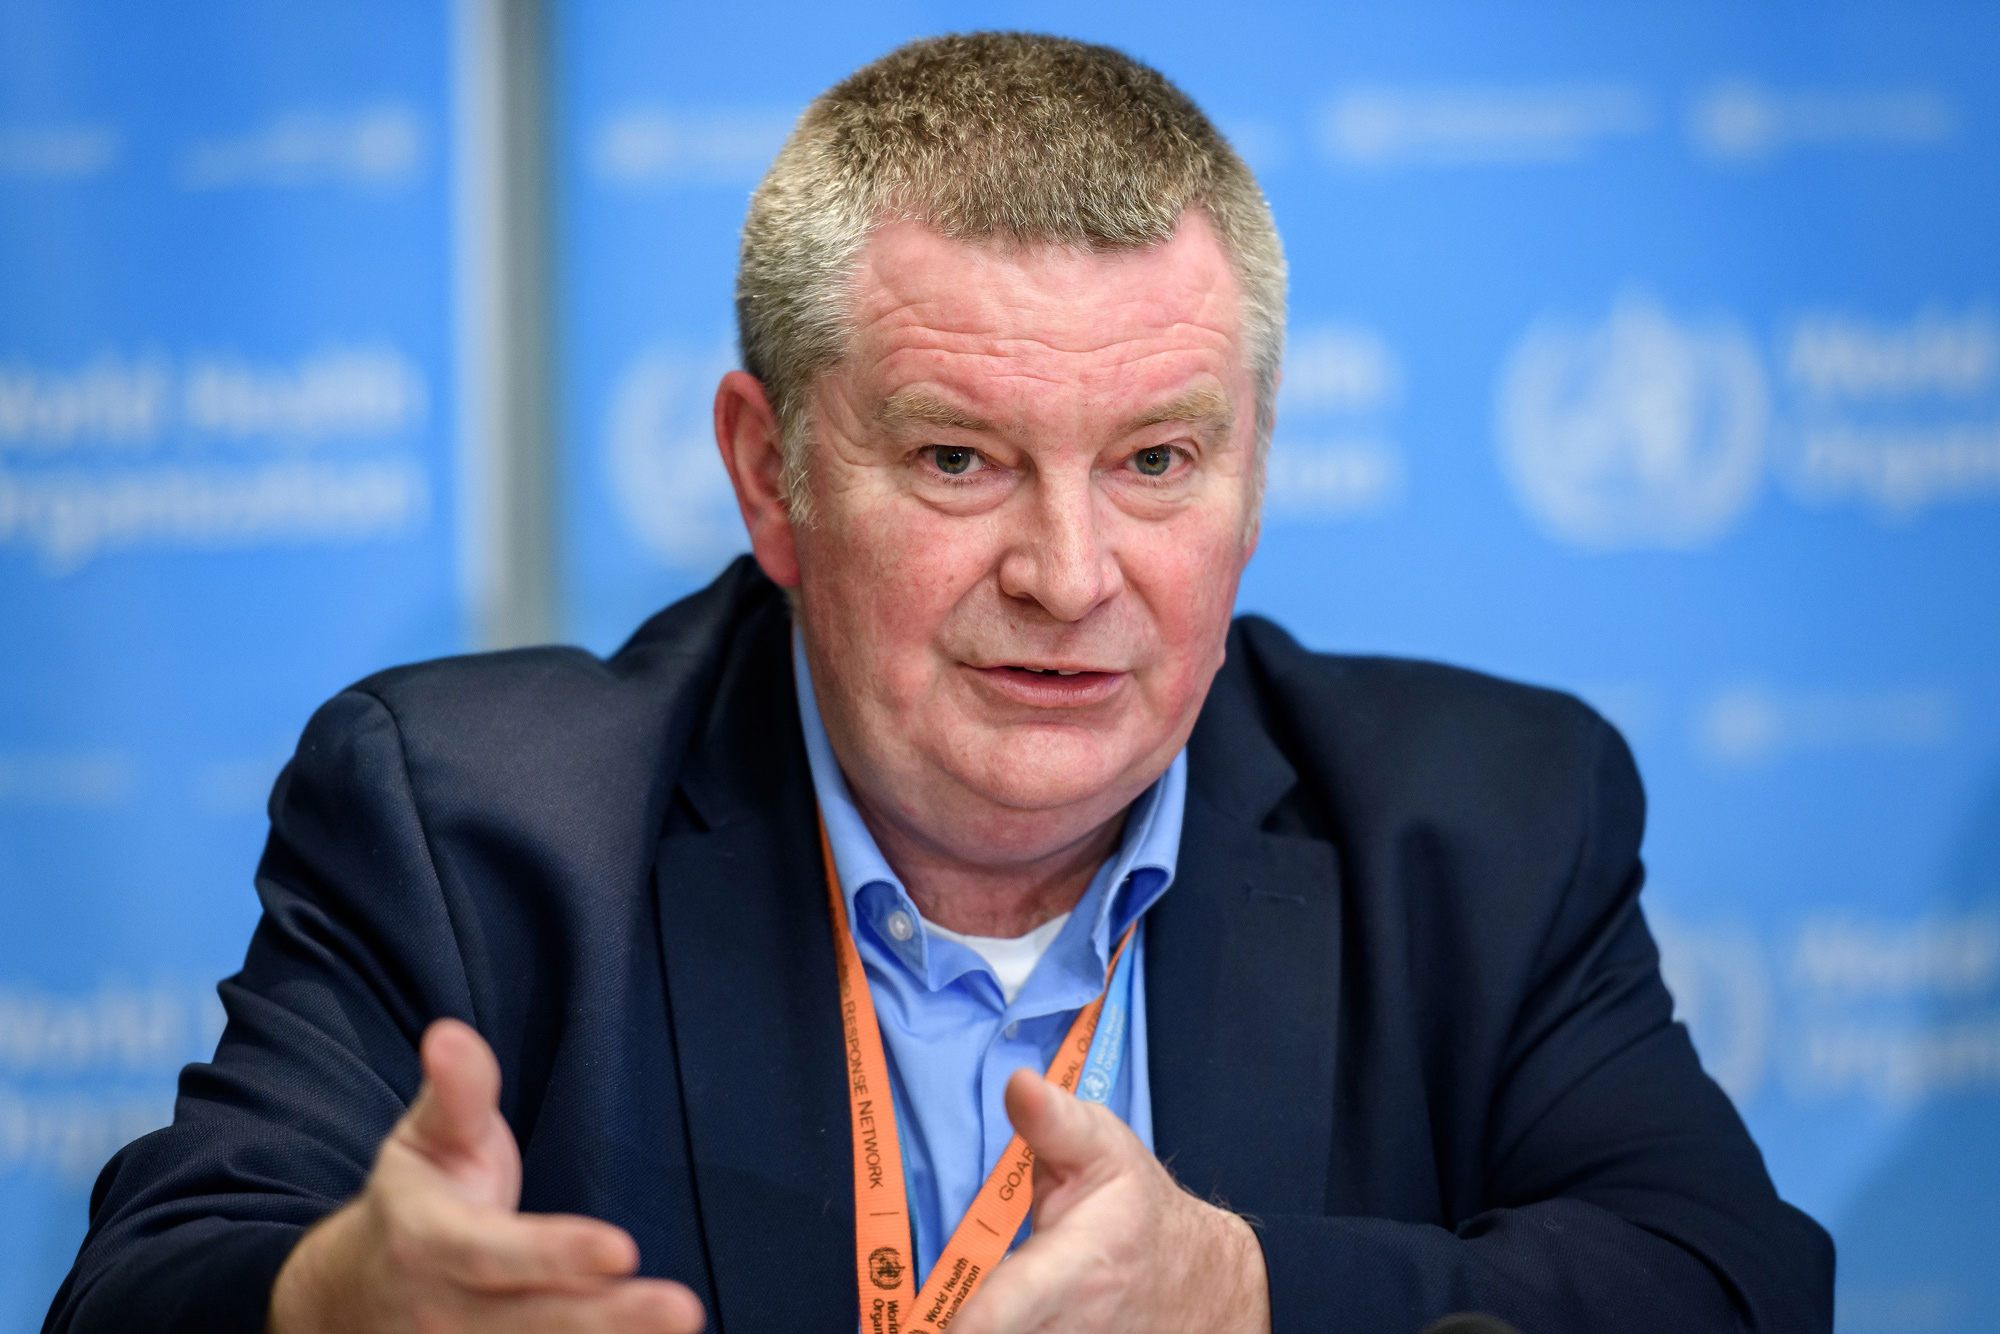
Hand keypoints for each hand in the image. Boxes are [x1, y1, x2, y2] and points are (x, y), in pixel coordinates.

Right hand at [267, 1018, 705, 1333]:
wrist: (355, 1291)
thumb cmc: (417, 1197)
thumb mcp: (427, 1136)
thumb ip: (455, 1092)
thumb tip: (448, 1033)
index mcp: (426, 1242)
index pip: (492, 1253)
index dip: (554, 1253)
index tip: (623, 1247)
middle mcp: (445, 1311)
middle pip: (531, 1321)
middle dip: (607, 1319)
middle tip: (682, 1308)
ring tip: (682, 1323)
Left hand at [952, 1068, 1270, 1333]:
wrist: (1186, 1278)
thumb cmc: (1133, 1206)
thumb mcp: (1103, 1148)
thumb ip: (1054, 1121)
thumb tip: (1017, 1082)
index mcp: (1075, 1267)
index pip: (1016, 1301)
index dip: (979, 1321)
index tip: (948, 1329)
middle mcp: (1066, 1325)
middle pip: (997, 1333)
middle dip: (961, 1323)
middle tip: (914, 1322)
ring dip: (972, 1324)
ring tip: (945, 1312)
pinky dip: (992, 1326)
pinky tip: (978, 1317)